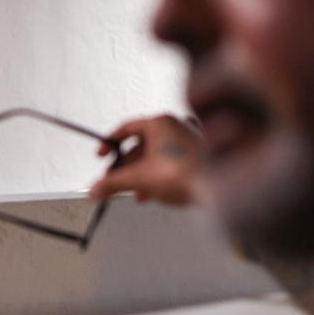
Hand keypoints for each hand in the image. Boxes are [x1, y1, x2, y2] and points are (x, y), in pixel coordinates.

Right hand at [88, 114, 202, 204]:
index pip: (126, 128)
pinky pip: (172, 161)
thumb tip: (96, 189)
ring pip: (157, 155)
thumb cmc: (185, 173)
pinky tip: (156, 191)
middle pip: (141, 145)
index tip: (102, 155)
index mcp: (161, 122)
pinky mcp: (200, 154)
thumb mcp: (139, 179)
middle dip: (126, 167)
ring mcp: (190, 139)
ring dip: (142, 175)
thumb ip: (113, 183)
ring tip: (136, 192)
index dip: (110, 143)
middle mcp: (177, 126)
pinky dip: (160, 174)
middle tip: (115, 181)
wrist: (217, 187)